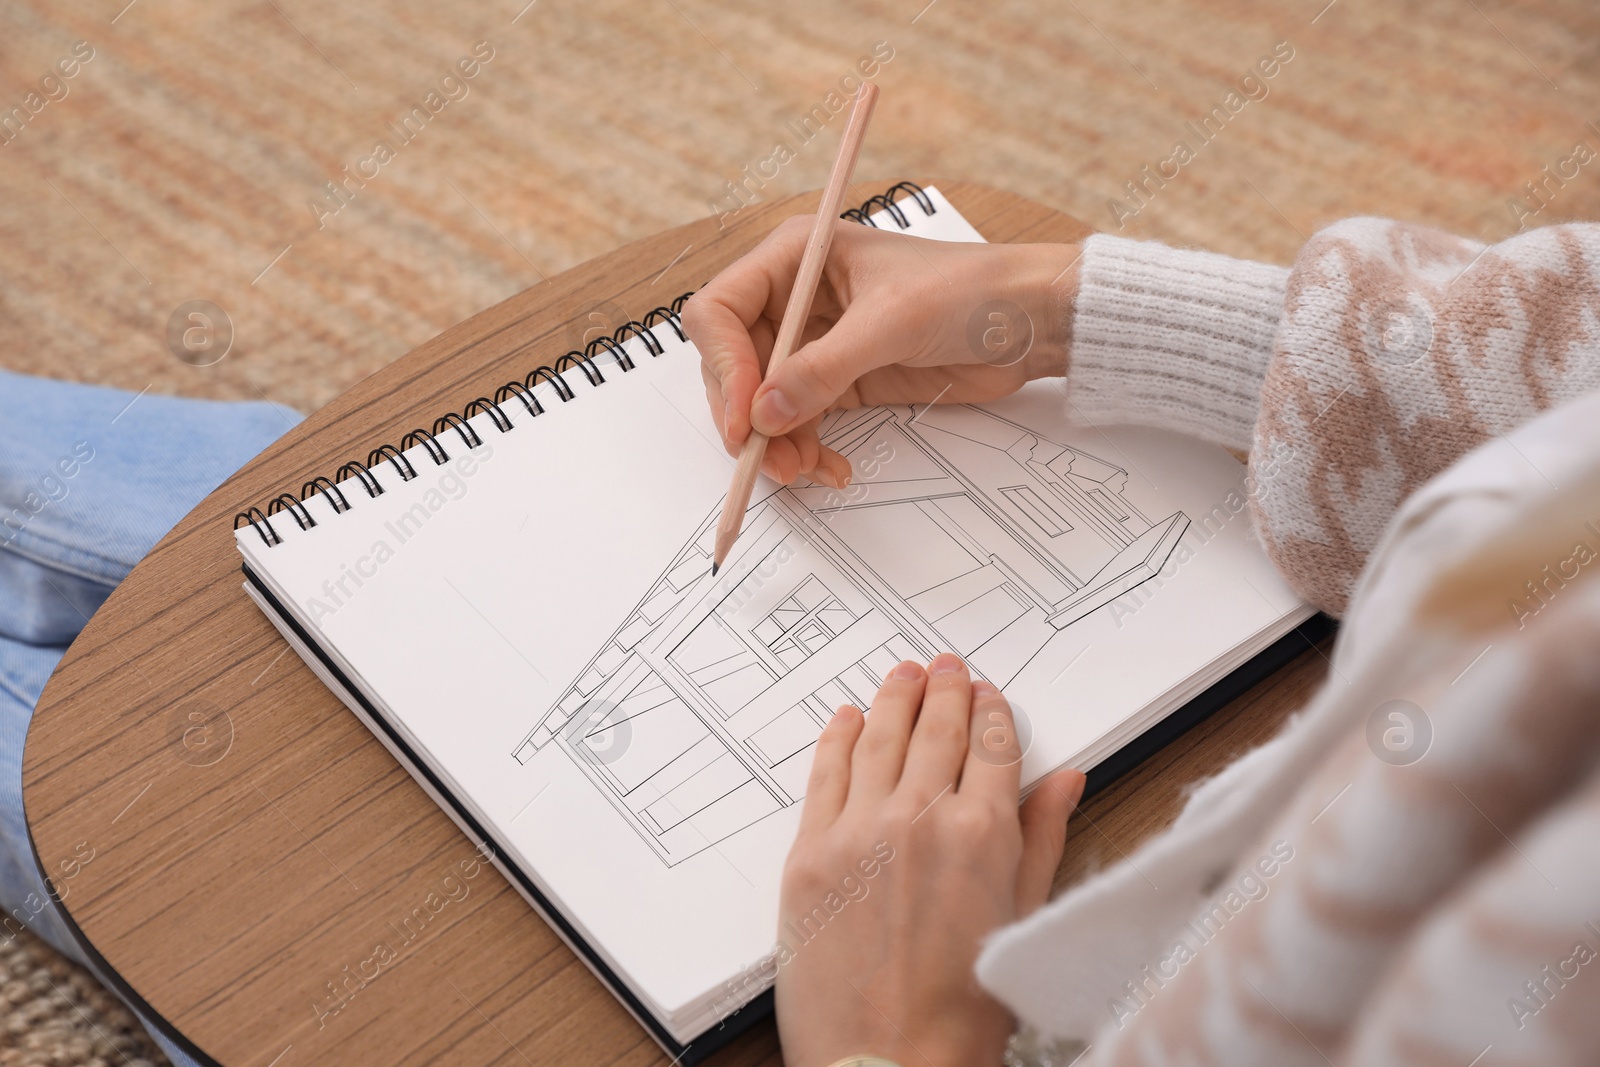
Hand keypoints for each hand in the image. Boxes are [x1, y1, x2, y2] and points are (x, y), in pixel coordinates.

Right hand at [681, 217, 1079, 485]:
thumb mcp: (891, 323)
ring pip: (763, 403)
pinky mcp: (841, 381)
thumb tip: (764, 414)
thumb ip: (822, 370)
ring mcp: (816, 343)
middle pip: (733, 365)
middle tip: (768, 458)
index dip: (723, 364)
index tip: (745, 414)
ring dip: (776, 442)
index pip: (721, 311)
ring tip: (804, 470)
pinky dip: (805, 448)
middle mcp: (796, 298)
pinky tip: (828, 467)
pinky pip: (800, 422)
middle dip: (747, 415)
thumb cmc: (971, 291)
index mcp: (797, 257)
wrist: (1032, 322)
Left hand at [774, 653, 1085, 1066]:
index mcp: (982, 833)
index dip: (992, 712)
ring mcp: (857, 831)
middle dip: (945, 690)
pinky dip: (837, 737)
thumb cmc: (961, 1014)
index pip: (992, 746)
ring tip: (903, 673)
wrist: (886, 1065)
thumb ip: (1042, 840)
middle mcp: (919, 818)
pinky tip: (846, 718)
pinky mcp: (808, 853)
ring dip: (894, 697)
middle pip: (936, 728)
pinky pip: (824, 773)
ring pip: (879, 737)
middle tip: (947, 667)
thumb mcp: (1023, 921)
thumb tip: (1066, 780)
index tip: (989, 695)